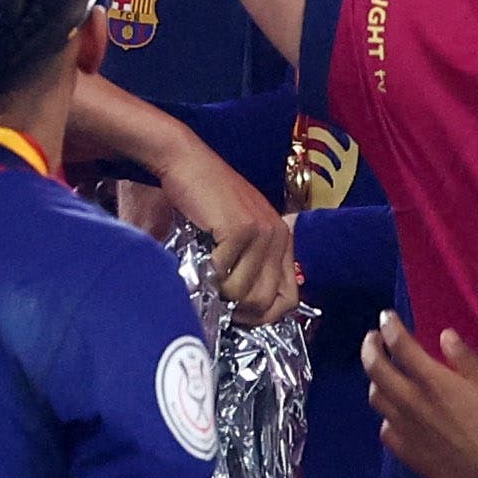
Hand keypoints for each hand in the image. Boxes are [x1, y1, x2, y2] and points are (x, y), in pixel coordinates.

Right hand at [173, 156, 298, 325]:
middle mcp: (278, 236)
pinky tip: (200, 256)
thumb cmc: (207, 198)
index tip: (241, 315)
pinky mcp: (240, 229)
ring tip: (207, 276)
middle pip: (266, 302)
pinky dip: (207, 273)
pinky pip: (223, 274)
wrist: (187, 162)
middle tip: (218, 302)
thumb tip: (246, 308)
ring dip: (220, 293)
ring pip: (244, 294)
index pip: (289, 298)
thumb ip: (252, 262)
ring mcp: (261, 232)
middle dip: (239, 311)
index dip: (265, 316)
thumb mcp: (241, 229)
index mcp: (282, 239)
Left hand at [362, 316, 477, 477]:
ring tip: (385, 373)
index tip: (386, 317)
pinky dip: (388, 414)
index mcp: (434, 382)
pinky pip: (385, 428)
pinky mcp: (406, 453)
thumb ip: (466, 359)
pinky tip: (398, 413)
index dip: (389, 326)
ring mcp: (405, 430)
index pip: (400, 345)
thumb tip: (444, 336)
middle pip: (375, 368)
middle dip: (370, 347)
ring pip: (376, 398)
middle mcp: (412, 403)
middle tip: (373, 338)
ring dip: (376, 380)